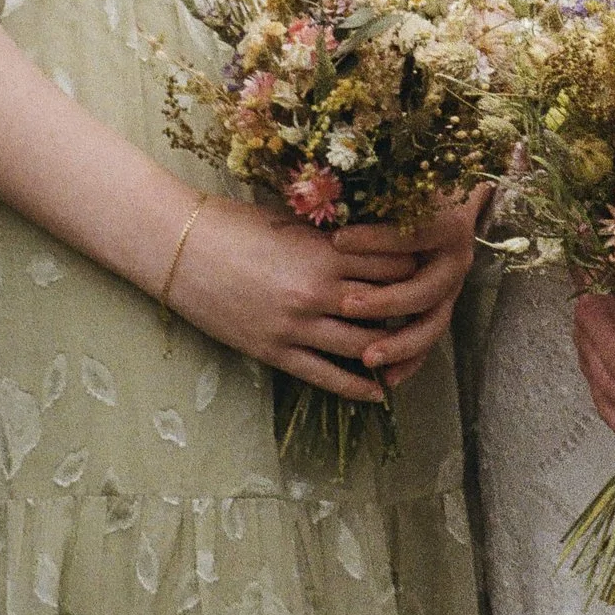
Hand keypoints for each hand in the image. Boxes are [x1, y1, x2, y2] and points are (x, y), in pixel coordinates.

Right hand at [163, 193, 482, 401]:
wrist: (180, 248)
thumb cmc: (235, 224)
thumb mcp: (292, 223)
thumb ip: (332, 237)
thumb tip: (371, 241)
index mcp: (327, 251)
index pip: (393, 263)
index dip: (415, 266)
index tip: (431, 267)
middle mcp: (318, 291)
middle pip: (385, 307)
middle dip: (411, 311)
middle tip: (434, 313)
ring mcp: (296, 325)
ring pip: (361, 347)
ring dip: (390, 353)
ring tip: (413, 356)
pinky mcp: (274, 351)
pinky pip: (325, 376)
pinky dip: (356, 387)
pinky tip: (377, 392)